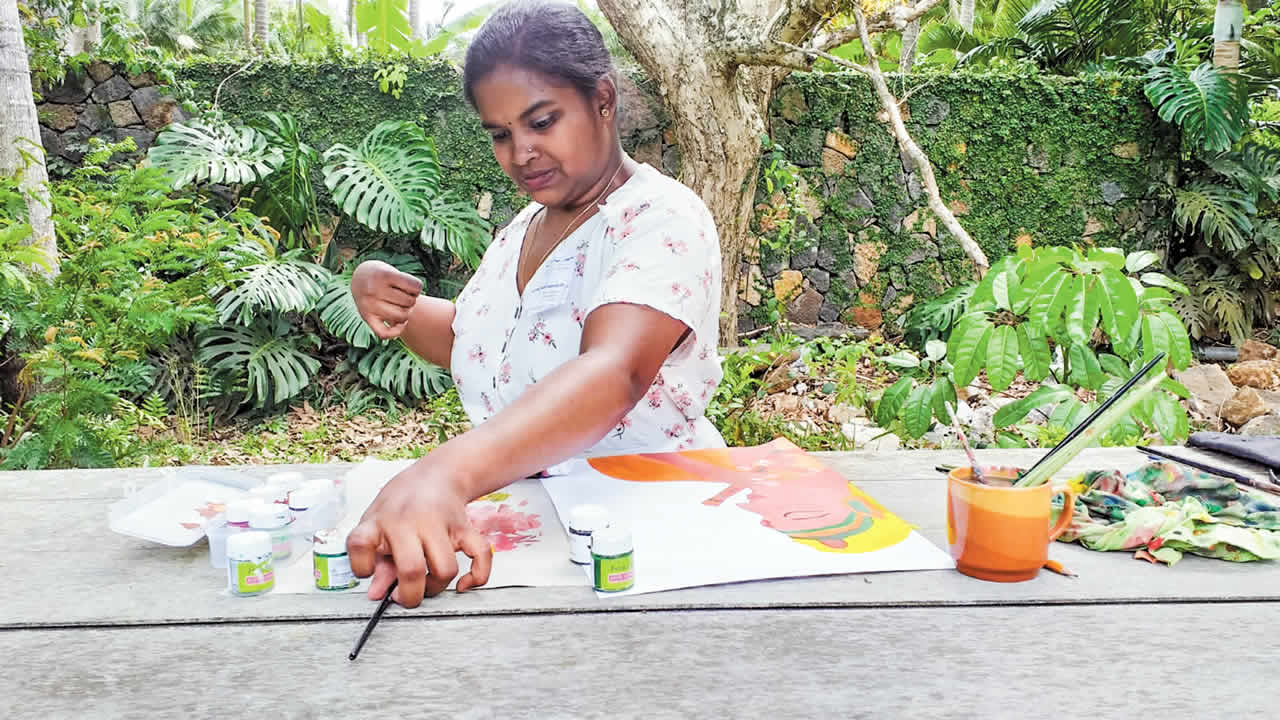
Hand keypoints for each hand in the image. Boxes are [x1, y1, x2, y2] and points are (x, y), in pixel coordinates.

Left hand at [346, 462, 491, 607]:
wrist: (438, 474)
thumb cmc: (403, 502)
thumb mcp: (377, 523)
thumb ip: (376, 560)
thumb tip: (376, 593)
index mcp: (382, 520)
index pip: (360, 544)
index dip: (360, 567)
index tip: (368, 573)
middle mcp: (411, 522)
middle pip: (411, 569)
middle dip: (409, 596)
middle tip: (404, 597)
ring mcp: (441, 525)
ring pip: (445, 569)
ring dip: (437, 587)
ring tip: (428, 584)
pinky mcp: (465, 528)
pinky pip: (480, 556)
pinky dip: (476, 576)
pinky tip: (463, 584)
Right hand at [350, 260, 422, 339]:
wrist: (359, 278)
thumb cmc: (383, 275)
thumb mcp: (392, 270)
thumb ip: (404, 285)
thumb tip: (410, 311)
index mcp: (384, 275)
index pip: (415, 286)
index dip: (417, 288)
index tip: (410, 286)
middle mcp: (374, 290)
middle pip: (409, 302)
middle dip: (411, 300)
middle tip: (403, 295)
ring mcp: (369, 305)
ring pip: (401, 317)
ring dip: (406, 313)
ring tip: (400, 306)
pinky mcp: (366, 317)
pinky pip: (384, 333)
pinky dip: (395, 332)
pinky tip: (400, 324)